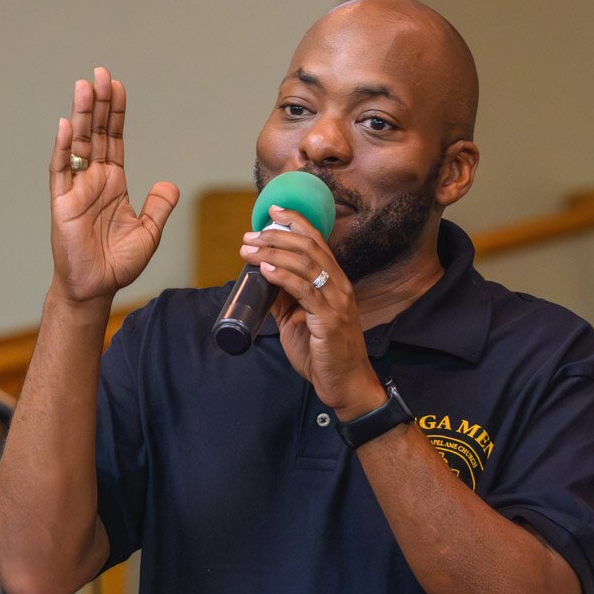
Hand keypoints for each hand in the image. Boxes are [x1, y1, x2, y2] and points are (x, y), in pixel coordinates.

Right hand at [49, 67, 179, 302]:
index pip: (114, 139)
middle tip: (100, 73)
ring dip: (82, 115)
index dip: (116, 113)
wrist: (95, 287)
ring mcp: (76, 188)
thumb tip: (169, 184)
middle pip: (96, 133)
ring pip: (79, 144)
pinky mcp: (62, 202)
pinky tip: (67, 125)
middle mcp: (93, 180)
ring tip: (85, 87)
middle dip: (99, 103)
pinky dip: (63, 147)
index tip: (116, 86)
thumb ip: (158, 206)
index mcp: (113, 183)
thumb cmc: (117, 263)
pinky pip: (61, 169)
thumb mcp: (148, 232)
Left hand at [240, 206, 381, 413]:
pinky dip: (284, 276)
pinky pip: (305, 290)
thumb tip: (261, 278)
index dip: (297, 222)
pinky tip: (266, 270)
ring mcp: (337, 300)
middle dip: (277, 235)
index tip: (273, 210)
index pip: (317, 241)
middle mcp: (339, 285)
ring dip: (274, 253)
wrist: (344, 383)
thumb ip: (283, 297)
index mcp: (335, 281)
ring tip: (249, 249)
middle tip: (250, 234)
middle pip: (309, 247)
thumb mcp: (296, 318)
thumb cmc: (322, 351)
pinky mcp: (330, 318)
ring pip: (306, 264)